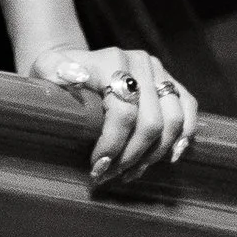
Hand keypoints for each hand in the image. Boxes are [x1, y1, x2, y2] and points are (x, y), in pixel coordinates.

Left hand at [28, 43, 197, 189]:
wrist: (71, 63)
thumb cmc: (55, 74)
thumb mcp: (47, 69)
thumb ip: (56, 71)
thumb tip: (76, 75)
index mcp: (112, 61)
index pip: (124, 112)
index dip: (113, 145)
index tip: (97, 168)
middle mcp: (140, 63)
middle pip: (152, 122)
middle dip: (132, 156)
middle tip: (112, 175)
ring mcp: (159, 71)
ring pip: (173, 121)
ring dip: (155, 154)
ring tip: (131, 172)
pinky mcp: (170, 81)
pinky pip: (189, 108)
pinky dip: (184, 136)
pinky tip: (170, 157)